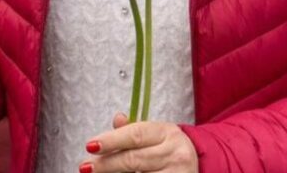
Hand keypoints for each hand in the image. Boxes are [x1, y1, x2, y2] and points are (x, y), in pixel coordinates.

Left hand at [83, 115, 198, 172]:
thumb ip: (133, 129)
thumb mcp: (155, 133)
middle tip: (86, 167)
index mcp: (167, 132)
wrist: (199, 163)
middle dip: (107, 164)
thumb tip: (117, 119)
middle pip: (133, 159)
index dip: (111, 140)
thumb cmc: (169, 148)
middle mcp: (175, 153)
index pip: (135, 135)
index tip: (90, 146)